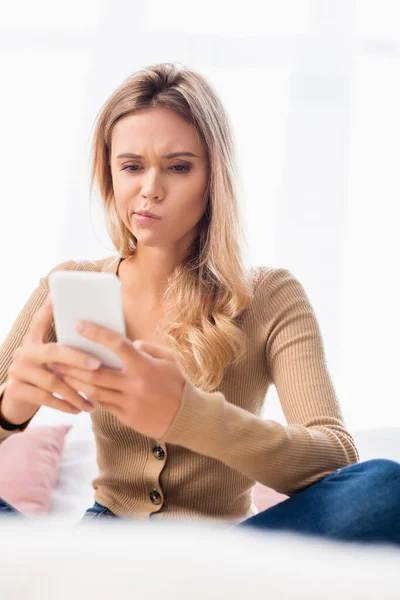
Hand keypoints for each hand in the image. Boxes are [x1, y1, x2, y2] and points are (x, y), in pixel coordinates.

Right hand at [1, 296, 101, 424]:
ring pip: (52, 381)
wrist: (17, 401)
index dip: (49, 308)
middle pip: (53, 352)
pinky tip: (80, 410)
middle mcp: (24, 352)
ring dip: (76, 392)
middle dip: (77, 358)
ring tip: (94, 401)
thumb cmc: (46, 374)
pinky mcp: (16, 390)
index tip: (58, 296)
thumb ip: (67, 349)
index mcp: (34, 339)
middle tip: (98, 364)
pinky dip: (65, 405)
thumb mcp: (52, 360)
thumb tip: (102, 341)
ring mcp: (18, 371)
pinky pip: (45, 399)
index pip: (41, 320)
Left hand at [49, 321, 187, 438]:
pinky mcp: (126, 417)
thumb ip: (148, 349)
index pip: (118, 345)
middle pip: (96, 373)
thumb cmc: (178, 384)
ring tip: (59, 373)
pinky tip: (77, 388)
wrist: (188, 417)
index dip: (97, 334)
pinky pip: (102, 404)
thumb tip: (130, 344)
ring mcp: (129, 402)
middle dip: (73, 364)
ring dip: (74, 381)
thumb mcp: (169, 360)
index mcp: (146, 366)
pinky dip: (88, 395)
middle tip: (56, 355)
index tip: (81, 326)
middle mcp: (135, 384)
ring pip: (94, 391)